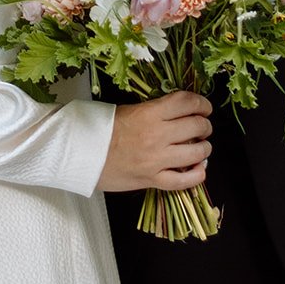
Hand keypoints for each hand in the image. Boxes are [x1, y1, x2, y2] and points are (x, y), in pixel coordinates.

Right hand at [97, 92, 212, 193]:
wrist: (79, 154)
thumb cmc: (99, 129)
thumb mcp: (127, 109)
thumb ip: (153, 110)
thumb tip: (176, 111)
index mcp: (149, 113)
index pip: (186, 102)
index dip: (201, 102)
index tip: (204, 106)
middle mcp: (157, 135)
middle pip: (196, 126)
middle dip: (205, 125)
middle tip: (203, 126)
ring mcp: (156, 160)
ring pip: (196, 153)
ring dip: (205, 148)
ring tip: (202, 146)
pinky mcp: (151, 180)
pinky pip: (183, 181)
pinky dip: (196, 175)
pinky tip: (199, 169)